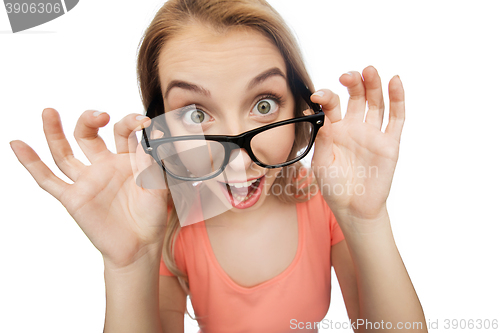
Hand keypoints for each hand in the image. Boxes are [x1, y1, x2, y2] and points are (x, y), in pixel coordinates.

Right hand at [10, 109, 169, 268]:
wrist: (141, 246)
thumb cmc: (151, 216)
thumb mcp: (157, 186)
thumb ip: (149, 163)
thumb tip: (148, 138)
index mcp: (125, 159)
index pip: (121, 132)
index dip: (130, 123)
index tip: (142, 120)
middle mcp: (103, 165)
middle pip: (88, 135)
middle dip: (91, 120)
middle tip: (101, 115)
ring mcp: (86, 181)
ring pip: (63, 152)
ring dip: (53, 132)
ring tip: (49, 111)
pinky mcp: (72, 198)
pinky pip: (47, 180)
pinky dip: (31, 162)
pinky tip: (18, 144)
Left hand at [311, 66, 404, 221]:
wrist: (353, 208)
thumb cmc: (334, 187)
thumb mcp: (322, 163)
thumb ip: (324, 140)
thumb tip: (321, 117)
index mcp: (335, 130)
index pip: (333, 106)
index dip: (326, 97)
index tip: (318, 95)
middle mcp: (354, 127)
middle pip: (356, 97)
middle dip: (353, 83)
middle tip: (347, 75)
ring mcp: (373, 133)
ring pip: (376, 103)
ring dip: (373, 85)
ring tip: (369, 71)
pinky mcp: (390, 143)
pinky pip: (396, 118)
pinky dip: (398, 99)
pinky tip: (395, 82)